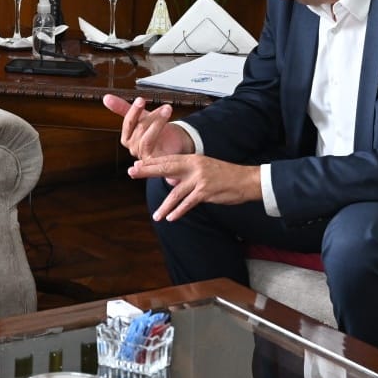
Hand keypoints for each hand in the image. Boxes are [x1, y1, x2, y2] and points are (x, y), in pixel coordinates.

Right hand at [102, 94, 192, 160]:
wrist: (175, 144)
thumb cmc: (156, 131)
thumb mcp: (142, 117)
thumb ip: (124, 108)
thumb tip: (106, 98)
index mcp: (127, 138)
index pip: (128, 123)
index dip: (134, 111)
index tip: (141, 100)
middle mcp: (133, 148)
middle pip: (140, 130)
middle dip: (152, 117)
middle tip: (165, 107)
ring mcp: (144, 157)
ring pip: (148, 140)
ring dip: (158, 123)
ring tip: (167, 111)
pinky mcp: (155, 163)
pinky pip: (156, 149)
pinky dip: (163, 141)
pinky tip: (171, 129)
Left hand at [127, 154, 260, 221]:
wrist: (246, 180)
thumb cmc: (225, 175)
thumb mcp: (204, 168)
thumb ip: (187, 173)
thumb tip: (171, 181)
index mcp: (193, 159)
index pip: (168, 159)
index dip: (151, 162)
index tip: (136, 164)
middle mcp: (194, 166)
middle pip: (166, 169)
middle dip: (147, 171)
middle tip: (131, 173)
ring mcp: (199, 179)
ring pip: (176, 193)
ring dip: (165, 206)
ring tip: (156, 216)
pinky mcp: (206, 191)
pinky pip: (188, 203)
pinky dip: (179, 211)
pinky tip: (171, 218)